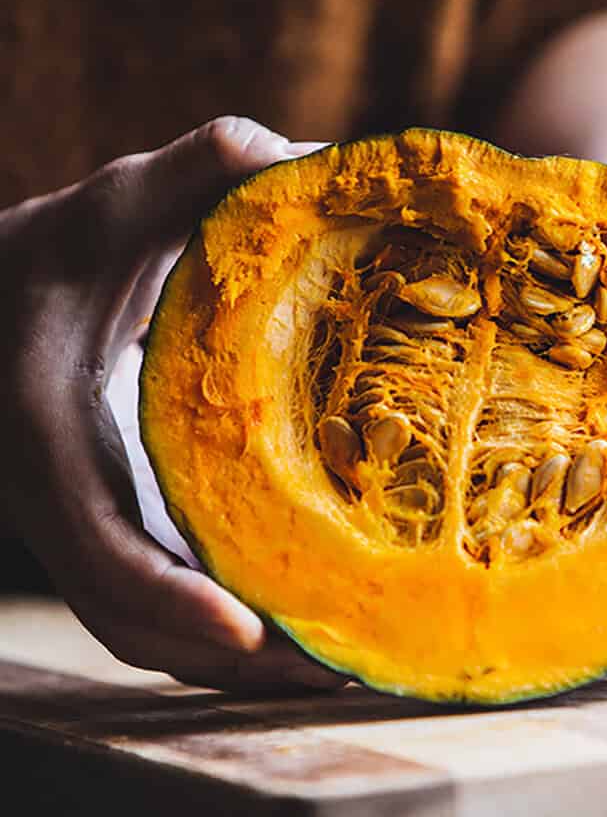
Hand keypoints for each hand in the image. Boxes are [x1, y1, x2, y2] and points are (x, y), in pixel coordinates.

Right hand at [0, 116, 341, 689]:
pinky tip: (305, 611)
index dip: (172, 602)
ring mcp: (79, 525)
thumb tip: (293, 153)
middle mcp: (56, 506)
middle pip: (136, 625)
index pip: (102, 557)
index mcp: (48, 442)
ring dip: (236, 658)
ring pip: (147, 628)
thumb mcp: (113, 204)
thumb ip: (194, 168)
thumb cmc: (51, 248)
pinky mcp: (107, 523)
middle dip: (233, 659)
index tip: (251, 630)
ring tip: (345, 657)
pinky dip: (220, 623)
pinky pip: (157, 598)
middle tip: (341, 664)